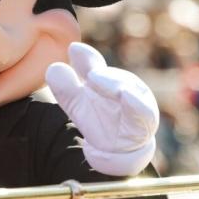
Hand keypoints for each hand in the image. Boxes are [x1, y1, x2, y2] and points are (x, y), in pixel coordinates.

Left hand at [46, 42, 158, 176]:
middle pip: (112, 77)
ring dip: (115, 86)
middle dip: (103, 76)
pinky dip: (135, 102)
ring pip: (128, 90)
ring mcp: (135, 101)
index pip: (93, 67)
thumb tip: (54, 68)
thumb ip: (65, 88)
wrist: (119, 149)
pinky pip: (142, 110)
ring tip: (99, 81)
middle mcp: (121, 86)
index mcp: (103, 80)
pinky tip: (126, 95)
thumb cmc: (99, 120)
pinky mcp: (145, 120)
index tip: (73, 49)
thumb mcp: (77, 105)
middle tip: (91, 75)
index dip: (85, 58)